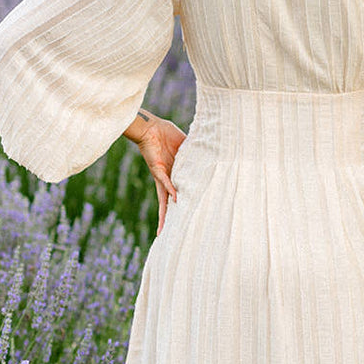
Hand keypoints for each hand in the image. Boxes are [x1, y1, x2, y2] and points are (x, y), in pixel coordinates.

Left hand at [130, 113, 186, 233]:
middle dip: (167, 219)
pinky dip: (171, 189)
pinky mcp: (157, 169)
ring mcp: (161, 176)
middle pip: (167, 204)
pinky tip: (175, 199)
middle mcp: (166, 179)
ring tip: (164, 228)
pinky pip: (165, 181)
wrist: (151, 128)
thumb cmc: (165, 135)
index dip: (179, 207)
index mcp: (173, 175)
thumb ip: (195, 154)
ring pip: (163, 199)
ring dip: (165, 213)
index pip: (177, 195)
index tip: (182, 220)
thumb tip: (212, 154)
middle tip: (166, 235)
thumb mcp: (185, 147)